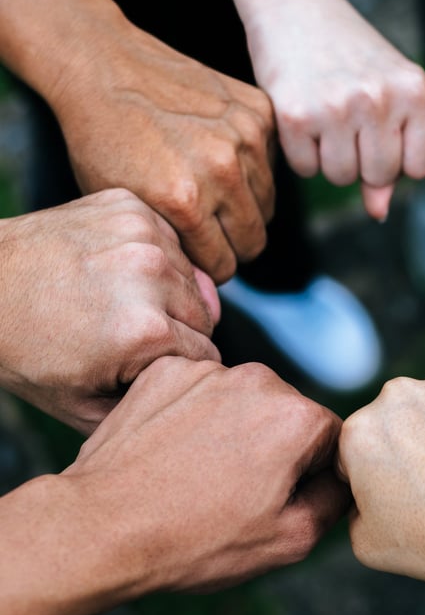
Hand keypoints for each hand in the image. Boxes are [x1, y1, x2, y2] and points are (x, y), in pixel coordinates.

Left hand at [0, 189, 219, 432]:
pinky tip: (119, 270)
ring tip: (125, 302)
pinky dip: (156, 257)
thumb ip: (149, 405)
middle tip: (133, 335)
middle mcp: (152, 275)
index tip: (148, 364)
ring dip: (170, 292)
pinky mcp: (131, 207)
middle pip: (206, 315)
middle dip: (179, 330)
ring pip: (192, 276)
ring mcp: (142, 234)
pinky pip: (171, 241)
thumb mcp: (83, 407)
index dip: (179, 366)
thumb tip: (195, 391)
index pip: (206, 355)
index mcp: (145, 330)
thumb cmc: (27, 349)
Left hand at [46, 17, 275, 283]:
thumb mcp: (123, 205)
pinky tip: (222, 155)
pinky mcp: (259, 111)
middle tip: (212, 230)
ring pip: (267, 204)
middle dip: (233, 243)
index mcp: (184, 201)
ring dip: (245, 205)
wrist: (105, 67)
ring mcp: (246, 136)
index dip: (209, 266)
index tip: (199, 255)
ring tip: (214, 191)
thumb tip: (205, 272)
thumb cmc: (104, 139)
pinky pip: (272, 163)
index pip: (224, 264)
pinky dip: (252, 166)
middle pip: (254, 240)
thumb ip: (168, 241)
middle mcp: (222, 170)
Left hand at [65, 357, 349, 591]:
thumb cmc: (195, 540)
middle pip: (287, 414)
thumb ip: (334, 500)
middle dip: (273, 448)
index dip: (311, 475)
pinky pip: (199, 390)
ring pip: (242, 400)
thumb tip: (343, 478)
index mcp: (298, 419)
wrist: (101, 527)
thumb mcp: (287, 541)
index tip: (276, 500)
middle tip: (235, 493)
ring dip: (233, 430)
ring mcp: (209, 371)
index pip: (331, 440)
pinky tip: (172, 452)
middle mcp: (259, 380)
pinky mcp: (166, 370)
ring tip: (197, 475)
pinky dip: (193, 415)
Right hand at [242, 0, 424, 219]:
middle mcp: (380, 98)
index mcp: (414, 90)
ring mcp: (337, 107)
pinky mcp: (296, 115)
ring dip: (330, 159)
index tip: (382, 136)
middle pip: (380, 176)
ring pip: (342, 177)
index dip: (399, 160)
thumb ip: (396, 148)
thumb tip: (379, 212)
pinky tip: (302, 115)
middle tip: (348, 122)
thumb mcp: (385, 90)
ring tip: (325, 116)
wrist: (293, 2)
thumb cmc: (348, 51)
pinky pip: (306, 169)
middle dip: (363, 162)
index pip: (419, 167)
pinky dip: (301, 152)